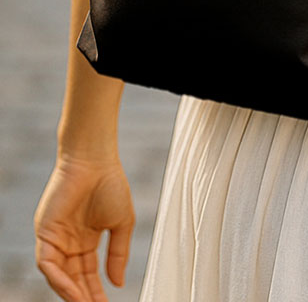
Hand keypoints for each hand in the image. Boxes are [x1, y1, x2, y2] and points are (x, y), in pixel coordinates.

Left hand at [35, 154, 134, 301]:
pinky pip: (47, 264)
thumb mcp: (122, 223)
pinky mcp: (45, 232)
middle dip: (84, 298)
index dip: (96, 293)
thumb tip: (118, 283)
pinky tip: (72, 291)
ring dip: (71, 294)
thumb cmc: (111, 183)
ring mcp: (55, 238)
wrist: (96, 160)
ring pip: (58, 276)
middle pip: (73, 280)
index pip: (88, 276)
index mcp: (85, 241)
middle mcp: (68, 243)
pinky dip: (58, 280)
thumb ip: (118, 254)